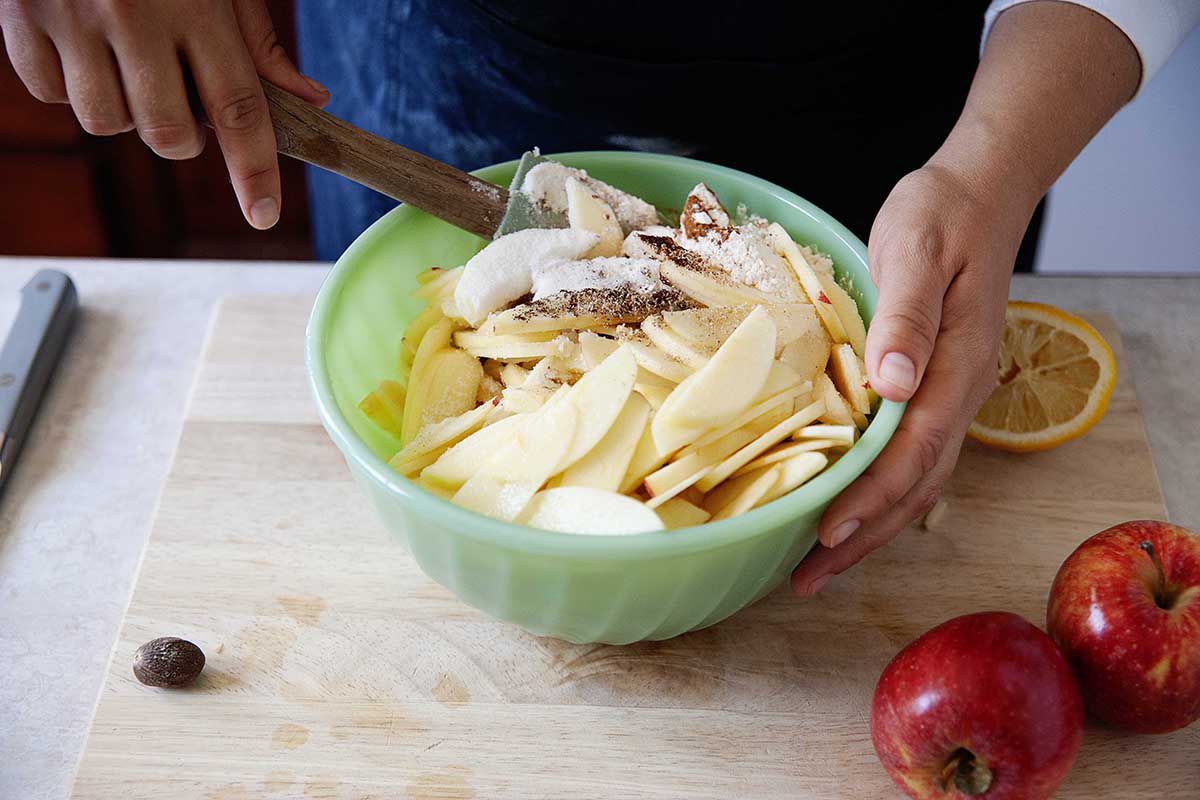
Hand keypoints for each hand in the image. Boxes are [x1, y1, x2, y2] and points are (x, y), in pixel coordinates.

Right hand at [1, 0, 328, 228]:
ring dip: (127, 113)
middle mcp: (131, 15)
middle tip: (181, 100)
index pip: (236, 109)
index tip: (264, 214)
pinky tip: (85, 49)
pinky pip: (51, 95)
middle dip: (184, 138)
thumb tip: (310, 100)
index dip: (254, 171)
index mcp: (194, 6)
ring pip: (106, 123)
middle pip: (167, 133)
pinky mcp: (19, 18)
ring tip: (128, 64)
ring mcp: (69, 17)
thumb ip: (259, 41)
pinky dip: (72, 88)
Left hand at [791, 163, 1032, 594]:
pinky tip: (844, 510)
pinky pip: (907, 457)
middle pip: (915, 484)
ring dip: (869, 527)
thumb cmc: (941, 217)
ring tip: (819, 566)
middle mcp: (957, 392)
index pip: (915, 450)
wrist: (975, 196)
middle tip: (808, 579)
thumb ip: (907, 315)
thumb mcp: (917, 251)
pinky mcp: (929, 388)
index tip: (828, 533)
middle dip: (864, 536)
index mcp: (957, 366)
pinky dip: (876, 494)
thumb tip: (893, 384)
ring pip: (913, 480)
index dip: (872, 497)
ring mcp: (946, 394)